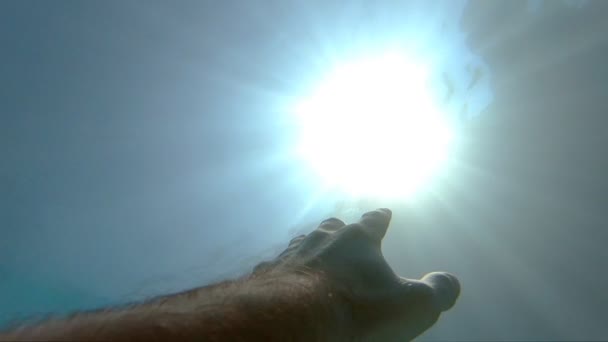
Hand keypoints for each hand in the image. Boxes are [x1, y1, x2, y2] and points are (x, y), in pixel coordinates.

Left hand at [253, 208, 459, 340]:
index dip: (381, 218)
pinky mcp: (266, 277)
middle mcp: (321, 240)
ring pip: (302, 244)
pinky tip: (285, 284)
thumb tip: (449, 282)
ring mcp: (291, 256)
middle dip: (340, 230)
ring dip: (311, 250)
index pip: (373, 221)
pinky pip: (276, 270)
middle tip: (344, 233)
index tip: (384, 212)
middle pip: (332, 227)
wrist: (293, 320)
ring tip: (314, 257)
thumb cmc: (357, 310)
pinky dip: (284, 275)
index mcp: (356, 240)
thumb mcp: (414, 305)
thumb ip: (438, 291)